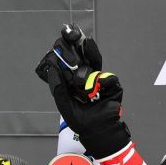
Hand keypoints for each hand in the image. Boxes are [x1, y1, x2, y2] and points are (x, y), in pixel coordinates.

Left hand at [36, 25, 130, 158]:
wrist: (97, 131)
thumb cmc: (81, 120)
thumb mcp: (64, 103)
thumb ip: (58, 87)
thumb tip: (53, 68)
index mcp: (74, 80)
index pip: (70, 62)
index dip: (66, 51)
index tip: (60, 40)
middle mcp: (87, 77)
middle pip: (83, 57)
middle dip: (78, 45)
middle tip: (72, 33)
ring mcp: (100, 81)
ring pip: (96, 62)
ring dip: (90, 53)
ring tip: (85, 43)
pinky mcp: (113, 87)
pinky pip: (109, 78)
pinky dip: (104, 79)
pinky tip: (98, 83)